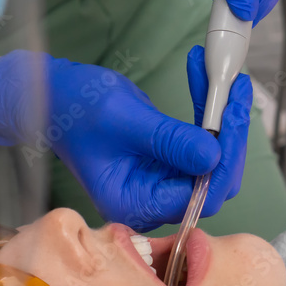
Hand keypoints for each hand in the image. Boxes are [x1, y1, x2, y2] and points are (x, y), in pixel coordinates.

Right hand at [0, 47, 250, 231]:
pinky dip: (209, 116)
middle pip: (213, 183)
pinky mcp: (167, 165)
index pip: (199, 197)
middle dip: (229, 137)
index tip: (231, 117)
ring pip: (213, 162)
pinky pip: (200, 146)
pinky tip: (207, 83)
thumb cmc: (73, 108)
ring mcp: (161, 184)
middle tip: (235, 90)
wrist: (50, 96)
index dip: (222, 163)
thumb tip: (214, 155)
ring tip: (226, 81)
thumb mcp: (123, 119)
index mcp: (137, 204)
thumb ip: (169, 141)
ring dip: (223, 122)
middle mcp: (152, 202)